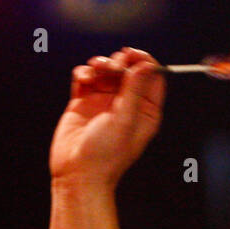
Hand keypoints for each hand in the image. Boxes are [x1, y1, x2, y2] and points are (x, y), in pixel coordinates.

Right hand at [50, 47, 164, 187]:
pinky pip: (86, 77)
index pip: (152, 78)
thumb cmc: (106, 155)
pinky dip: (85, 72)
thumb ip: (135, 91)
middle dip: (120, 62)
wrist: (77, 173)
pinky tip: (84, 79)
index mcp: (146, 112)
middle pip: (128, 70)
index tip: (132, 54)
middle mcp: (127, 105)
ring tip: (96, 70)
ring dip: (101, 64)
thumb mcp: (125, 120)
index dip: (144, 62)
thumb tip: (146, 66)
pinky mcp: (84, 101)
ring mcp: (104, 102)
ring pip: (106, 70)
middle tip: (113, 66)